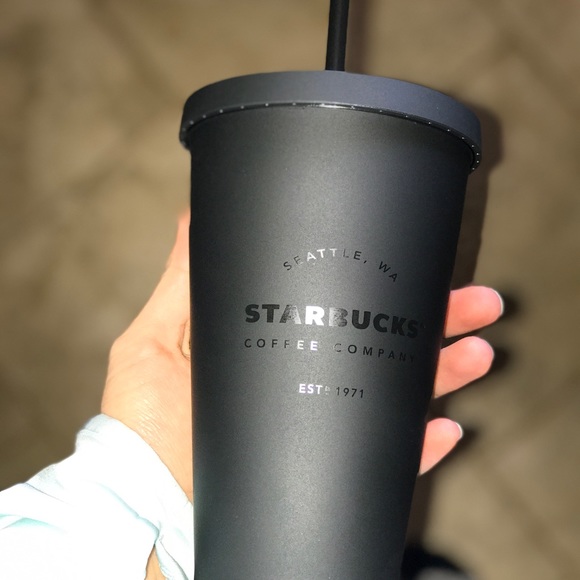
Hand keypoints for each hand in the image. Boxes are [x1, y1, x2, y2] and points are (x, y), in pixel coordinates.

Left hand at [102, 213, 502, 498]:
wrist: (145, 502)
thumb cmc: (144, 425)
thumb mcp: (158, 337)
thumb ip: (184, 278)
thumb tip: (196, 214)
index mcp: (277, 345)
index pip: (339, 306)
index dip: (378, 284)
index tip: (414, 261)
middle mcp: (306, 380)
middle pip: (382, 344)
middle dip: (436, 321)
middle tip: (474, 302)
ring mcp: (322, 425)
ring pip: (399, 395)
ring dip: (444, 372)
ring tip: (476, 351)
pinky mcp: (329, 469)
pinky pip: (389, 458)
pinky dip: (419, 443)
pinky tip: (444, 426)